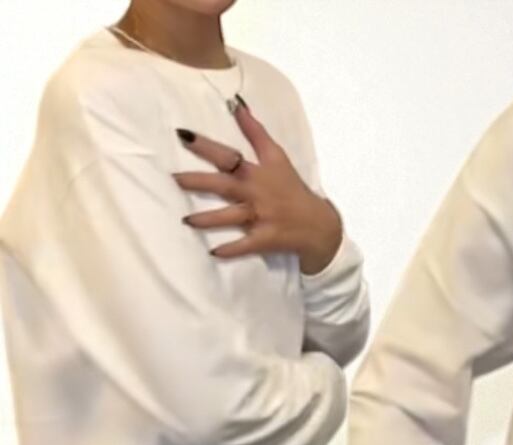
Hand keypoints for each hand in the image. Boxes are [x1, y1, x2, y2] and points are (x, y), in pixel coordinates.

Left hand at [173, 101, 341, 273]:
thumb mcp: (278, 158)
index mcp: (257, 173)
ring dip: (209, 219)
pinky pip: (246, 246)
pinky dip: (231, 250)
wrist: (319, 225)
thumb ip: (256, 132)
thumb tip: (238, 105)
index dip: (206, 145)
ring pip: (231, 217)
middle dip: (199, 182)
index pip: (229, 155)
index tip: (183, 135)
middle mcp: (257, 193)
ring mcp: (262, 218)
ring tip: (187, 220)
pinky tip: (214, 253)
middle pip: (224, 185)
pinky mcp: (266, 239)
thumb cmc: (293, 189)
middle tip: (175, 179)